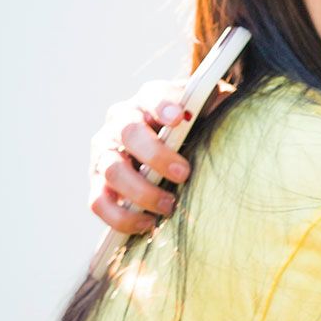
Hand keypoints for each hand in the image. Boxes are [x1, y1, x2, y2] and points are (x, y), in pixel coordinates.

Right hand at [88, 77, 201, 233]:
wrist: (167, 150)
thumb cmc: (190, 130)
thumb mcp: (204, 113)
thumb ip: (213, 107)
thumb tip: (222, 106)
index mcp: (146, 102)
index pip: (152, 97)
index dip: (163, 106)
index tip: (180, 118)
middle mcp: (119, 123)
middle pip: (128, 133)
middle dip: (156, 155)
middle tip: (184, 173)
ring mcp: (104, 154)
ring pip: (112, 171)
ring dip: (141, 191)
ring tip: (169, 205)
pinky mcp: (98, 184)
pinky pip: (98, 202)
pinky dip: (121, 217)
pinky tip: (147, 223)